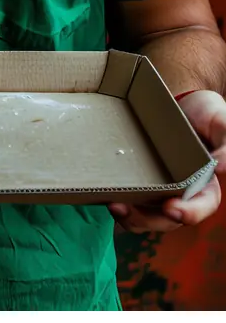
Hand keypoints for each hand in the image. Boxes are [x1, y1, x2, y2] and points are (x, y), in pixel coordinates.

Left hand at [109, 89, 225, 233]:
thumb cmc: (209, 115)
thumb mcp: (222, 123)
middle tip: (129, 210)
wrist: (184, 102)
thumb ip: (225, 145)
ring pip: (147, 216)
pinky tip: (108, 194)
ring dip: (130, 217)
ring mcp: (161, 190)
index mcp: (207, 186)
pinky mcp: (142, 181)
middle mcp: (183, 194)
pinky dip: (121, 203)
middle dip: (149, 220)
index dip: (189, 212)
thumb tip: (220, 166)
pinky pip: (132, 200)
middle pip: (168, 218)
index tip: (172, 208)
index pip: (202, 206)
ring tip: (114, 204)